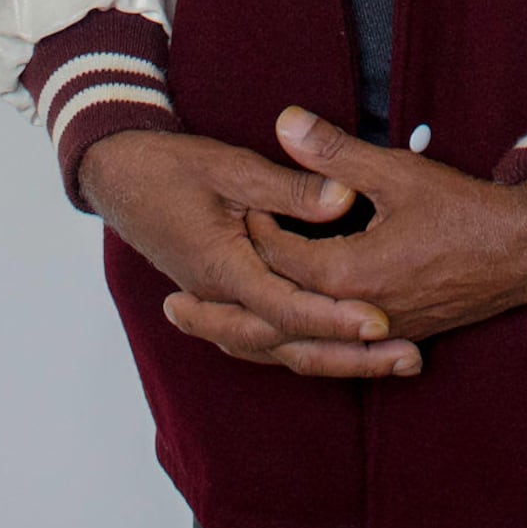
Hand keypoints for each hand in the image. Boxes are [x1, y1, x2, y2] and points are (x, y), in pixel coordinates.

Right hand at [76, 129, 423, 377]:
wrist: (119, 177)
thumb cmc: (171, 167)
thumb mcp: (233, 165)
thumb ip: (290, 188)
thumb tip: (343, 200)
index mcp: (221, 268)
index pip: (285, 308)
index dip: (334, 317)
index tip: (380, 321)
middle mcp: (220, 300)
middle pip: (290, 344)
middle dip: (350, 354)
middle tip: (408, 357)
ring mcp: (219, 306)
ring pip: (281, 351)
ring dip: (337, 358)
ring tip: (394, 362)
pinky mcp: (224, 301)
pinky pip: (267, 341)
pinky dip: (307, 348)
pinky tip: (344, 350)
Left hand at [241, 107, 526, 344]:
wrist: (522, 251)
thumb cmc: (461, 209)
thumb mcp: (395, 170)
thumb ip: (334, 152)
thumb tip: (285, 123)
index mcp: (348, 276)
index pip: (277, 258)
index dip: (255, 227)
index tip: (241, 203)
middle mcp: (355, 316)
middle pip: (281, 310)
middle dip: (245, 291)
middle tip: (216, 271)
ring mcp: (376, 334)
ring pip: (306, 337)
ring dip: (271, 319)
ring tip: (240, 302)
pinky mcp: (395, 337)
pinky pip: (335, 345)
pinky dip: (308, 331)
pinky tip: (299, 316)